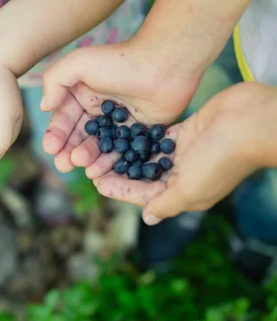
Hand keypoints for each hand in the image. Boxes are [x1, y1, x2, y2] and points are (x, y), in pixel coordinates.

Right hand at [40, 39, 200, 174]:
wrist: (164, 64)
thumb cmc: (120, 61)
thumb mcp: (78, 63)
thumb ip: (54, 81)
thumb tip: (44, 107)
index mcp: (81, 93)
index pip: (63, 118)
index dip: (55, 134)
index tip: (50, 148)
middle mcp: (98, 108)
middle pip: (78, 136)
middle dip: (68, 151)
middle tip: (63, 164)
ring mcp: (118, 121)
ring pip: (97, 145)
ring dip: (86, 157)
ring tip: (80, 164)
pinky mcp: (137, 131)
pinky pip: (120, 151)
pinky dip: (108, 161)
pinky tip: (100, 170)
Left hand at [91, 82, 276, 225]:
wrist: (249, 122)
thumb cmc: (220, 159)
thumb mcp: (190, 189)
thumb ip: (166, 203)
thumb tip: (148, 218)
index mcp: (185, 193)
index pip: (144, 195)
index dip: (120, 189)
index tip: (96, 183)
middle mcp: (182, 175)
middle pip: (142, 176)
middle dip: (119, 171)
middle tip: (91, 164)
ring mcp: (183, 153)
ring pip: (147, 156)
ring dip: (126, 154)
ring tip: (101, 148)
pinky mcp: (185, 132)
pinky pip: (157, 138)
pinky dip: (140, 137)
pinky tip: (120, 132)